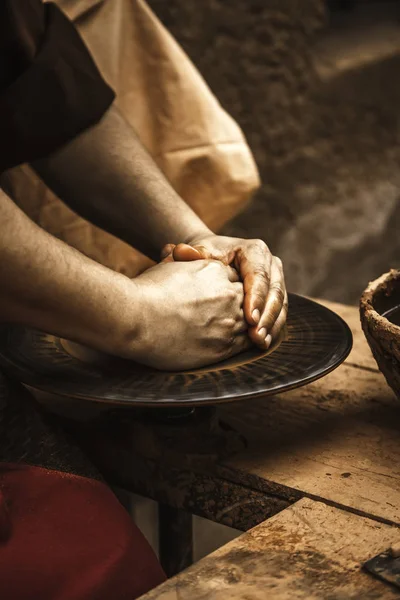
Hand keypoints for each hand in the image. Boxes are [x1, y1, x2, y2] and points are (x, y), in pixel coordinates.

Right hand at [126, 260, 250, 370]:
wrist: (136, 319)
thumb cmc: (144, 292)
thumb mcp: (164, 266)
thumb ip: (176, 260)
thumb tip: (172, 249)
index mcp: (215, 270)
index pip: (234, 278)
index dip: (228, 288)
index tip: (221, 298)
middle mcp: (227, 293)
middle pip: (246, 298)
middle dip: (241, 306)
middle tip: (237, 316)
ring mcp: (229, 319)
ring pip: (250, 321)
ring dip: (247, 326)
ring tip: (237, 333)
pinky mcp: (225, 344)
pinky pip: (247, 343)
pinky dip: (247, 343)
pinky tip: (235, 344)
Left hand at [161, 234, 286, 348]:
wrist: (212, 260)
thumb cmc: (203, 258)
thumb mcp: (197, 254)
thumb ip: (190, 255)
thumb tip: (179, 251)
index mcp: (254, 251)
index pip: (259, 275)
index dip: (256, 297)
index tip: (249, 318)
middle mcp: (271, 264)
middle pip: (275, 290)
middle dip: (267, 315)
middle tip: (256, 336)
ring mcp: (276, 280)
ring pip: (281, 304)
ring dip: (272, 325)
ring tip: (260, 343)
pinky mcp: (276, 296)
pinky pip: (279, 313)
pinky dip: (273, 329)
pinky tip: (263, 344)